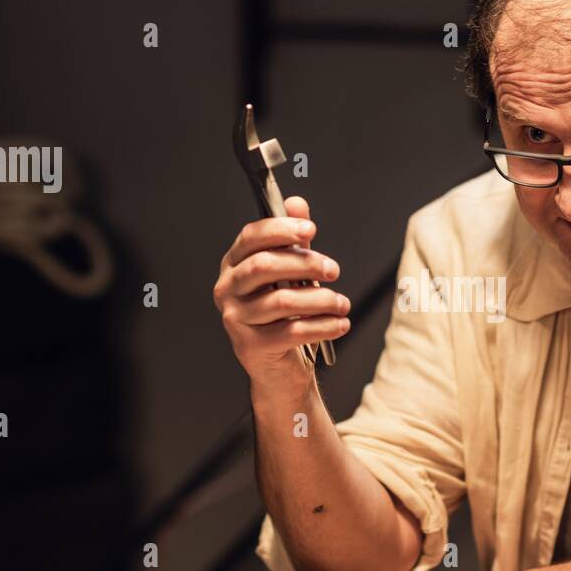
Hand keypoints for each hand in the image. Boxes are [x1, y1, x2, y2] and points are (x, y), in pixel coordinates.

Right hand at [213, 196, 351, 396]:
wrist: (276, 366)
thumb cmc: (282, 314)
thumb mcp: (290, 273)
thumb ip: (293, 239)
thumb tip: (296, 204)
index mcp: (234, 265)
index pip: (251, 237)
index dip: (281, 229)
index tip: (311, 229)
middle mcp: (228, 289)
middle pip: (265, 266)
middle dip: (305, 264)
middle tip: (333, 269)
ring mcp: (236, 319)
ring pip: (282, 301)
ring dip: (321, 300)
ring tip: (342, 303)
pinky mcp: (251, 346)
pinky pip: (292, 331)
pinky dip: (322, 326)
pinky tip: (339, 324)